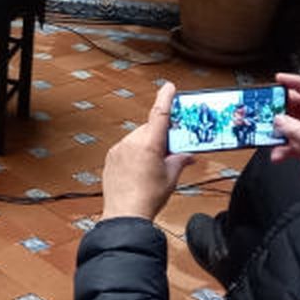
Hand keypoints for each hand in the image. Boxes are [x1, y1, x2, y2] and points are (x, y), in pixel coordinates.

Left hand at [100, 81, 191, 219]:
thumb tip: (189, 154)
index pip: (160, 113)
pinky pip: (126, 148)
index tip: (169, 87)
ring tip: (153, 166)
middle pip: (150, 129)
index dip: (166, 98)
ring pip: (137, 138)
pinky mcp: (111, 156)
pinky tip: (139, 170)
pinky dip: (134, 153)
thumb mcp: (171, 177)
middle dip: (160, 135)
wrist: (125, 213)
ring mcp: (119, 148)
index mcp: (150, 144)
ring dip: (147, 145)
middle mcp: (132, 142)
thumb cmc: (149, 197)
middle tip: (170, 150)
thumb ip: (180, 160)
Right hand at [272, 73, 299, 222]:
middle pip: (299, 107)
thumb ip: (298, 131)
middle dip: (282, 106)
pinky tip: (277, 154)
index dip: (296, 83)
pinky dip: (281, 148)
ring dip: (279, 128)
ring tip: (268, 129)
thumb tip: (279, 119)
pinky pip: (290, 144)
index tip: (278, 79)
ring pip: (292, 125)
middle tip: (266, 106)